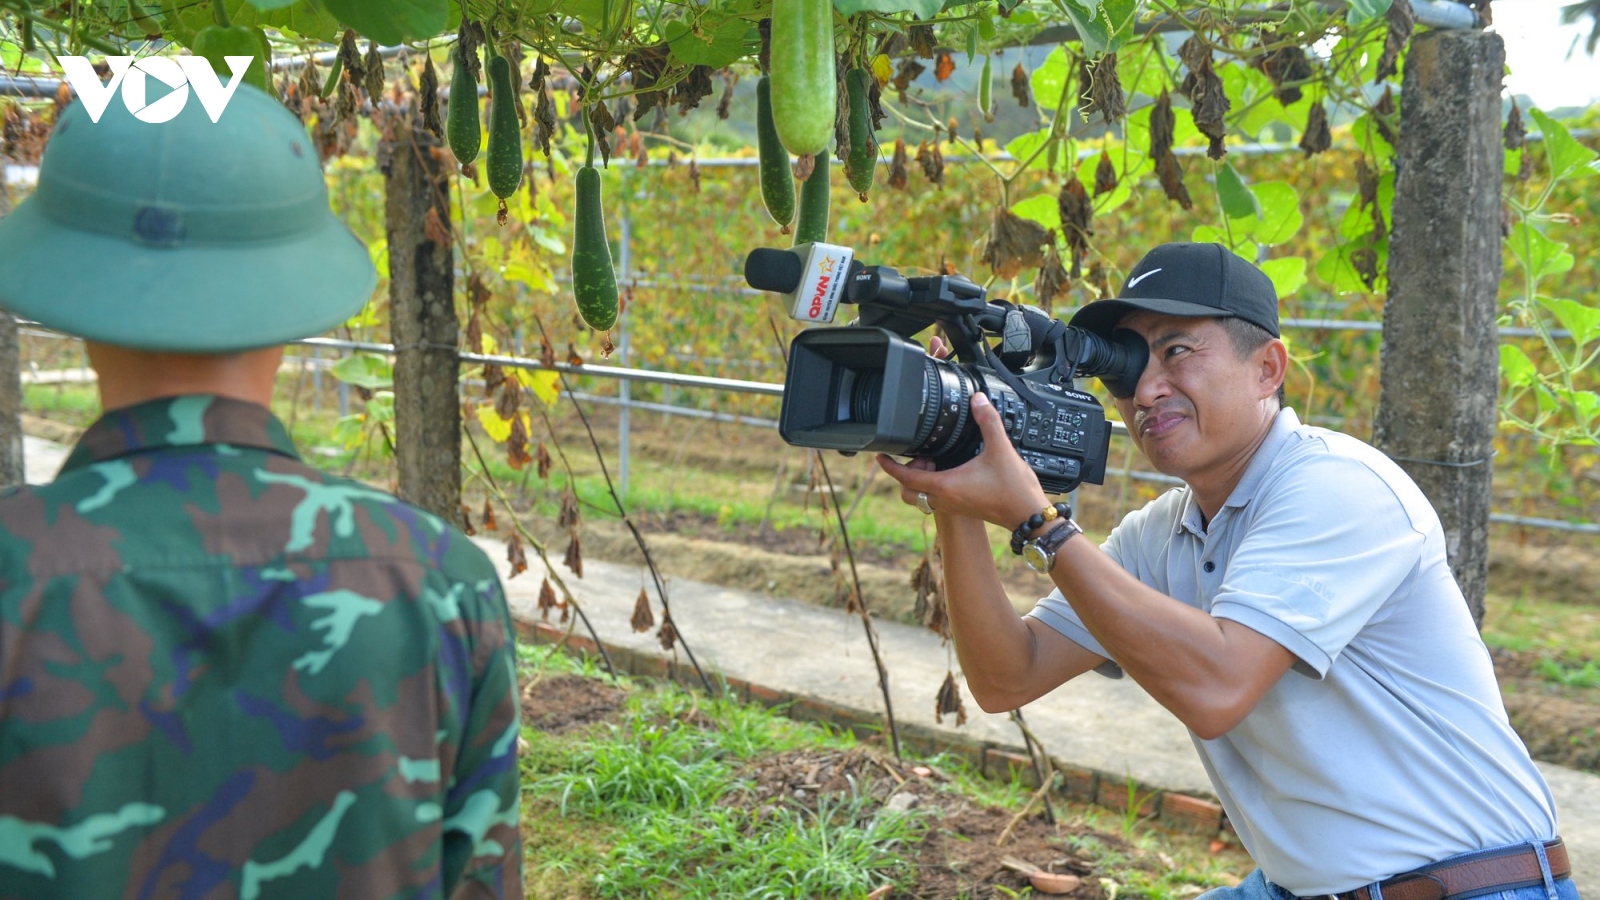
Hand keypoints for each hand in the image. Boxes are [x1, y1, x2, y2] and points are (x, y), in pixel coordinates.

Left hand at [876, 390, 1050, 529]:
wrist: (1029, 516)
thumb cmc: (1014, 490)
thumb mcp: (1000, 449)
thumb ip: (988, 422)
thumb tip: (978, 400)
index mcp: (946, 486)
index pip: (906, 478)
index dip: (889, 466)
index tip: (879, 456)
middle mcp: (945, 499)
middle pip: (908, 491)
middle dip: (907, 472)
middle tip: (919, 454)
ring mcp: (953, 506)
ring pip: (922, 495)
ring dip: (921, 478)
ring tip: (936, 459)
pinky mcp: (962, 507)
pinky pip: (937, 497)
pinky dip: (935, 483)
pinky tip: (953, 467)